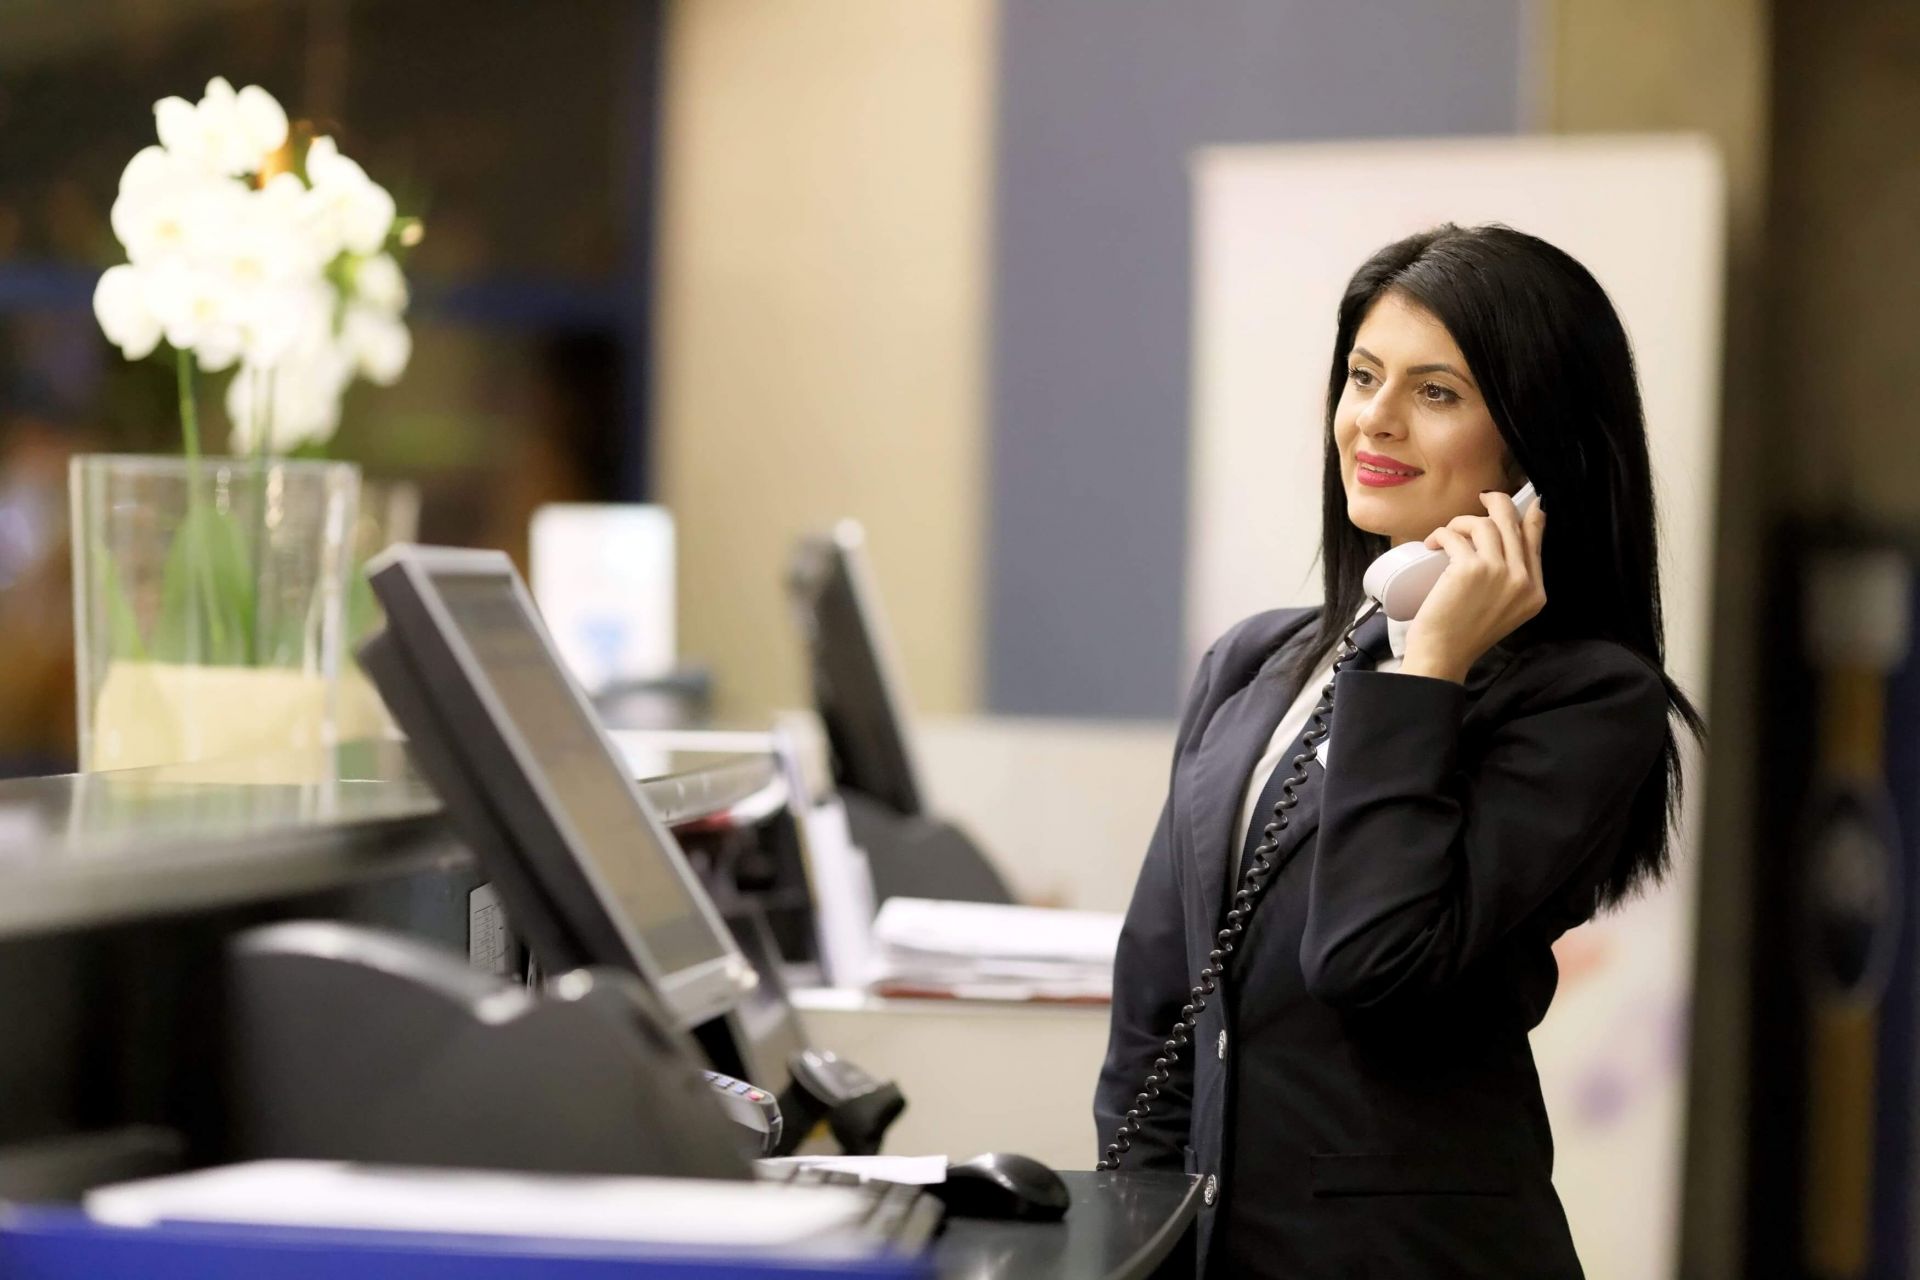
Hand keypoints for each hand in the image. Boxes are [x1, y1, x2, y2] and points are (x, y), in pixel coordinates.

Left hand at [1400, 490, 1546, 682]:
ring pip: (1484, 523)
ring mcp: (1499, 572)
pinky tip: (1432, 544)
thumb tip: (1504, 544)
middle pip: (1513, 522)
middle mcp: (1523, 580)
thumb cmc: (1465, 633)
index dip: (1531, 516)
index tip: (1525, 500)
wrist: (1443, 655)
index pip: (1536, 540)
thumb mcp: (1504, 609)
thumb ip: (1512, 582)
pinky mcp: (1471, 568)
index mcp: (1535, 592)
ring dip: (1460, 523)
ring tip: (1444, 537)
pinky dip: (1441, 534)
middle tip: (1482, 497)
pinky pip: (1455, 535)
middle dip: (1497, 502)